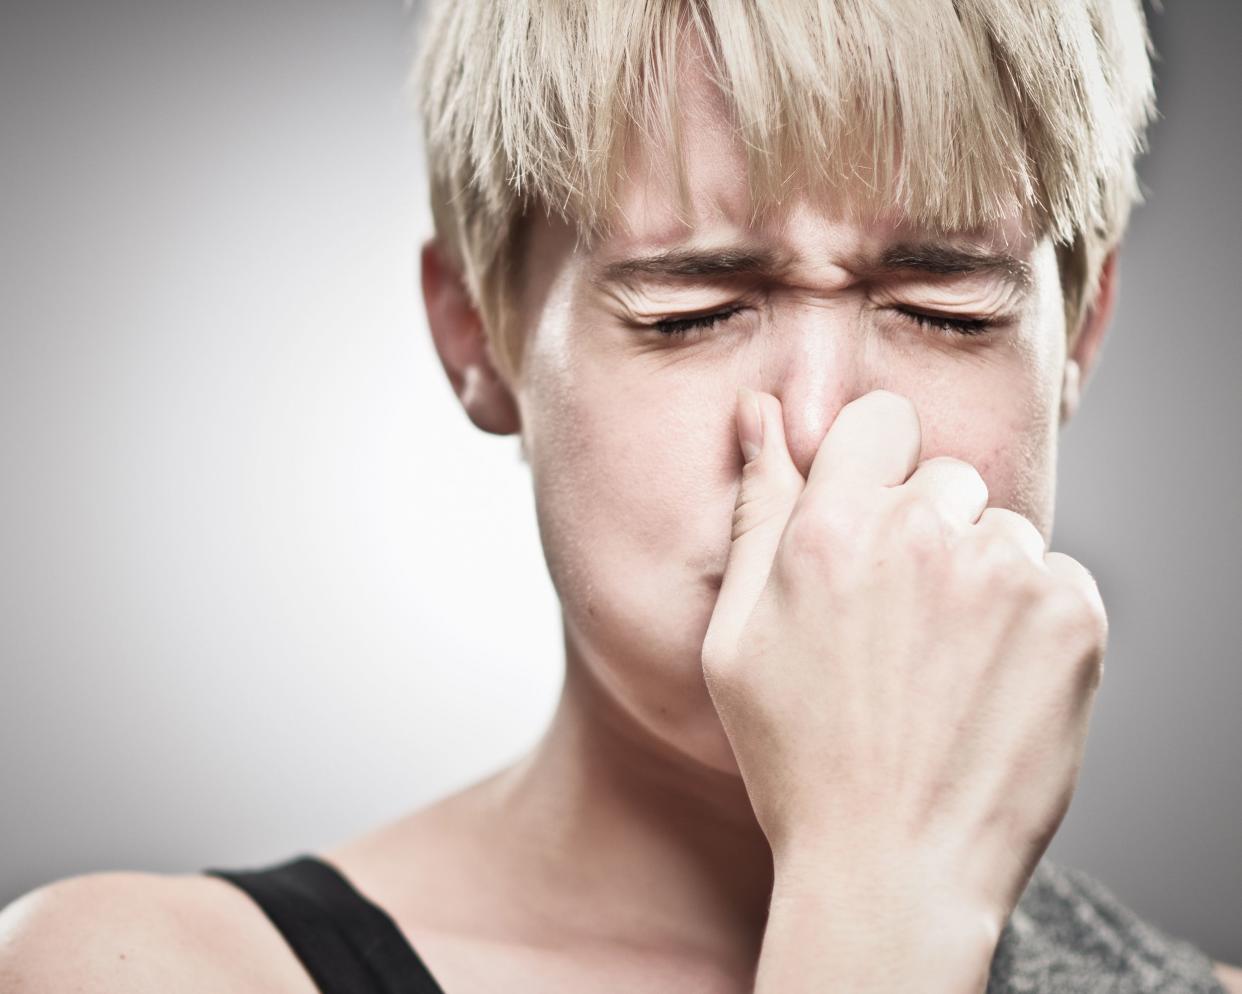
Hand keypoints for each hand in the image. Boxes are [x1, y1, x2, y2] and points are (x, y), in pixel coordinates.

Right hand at [701, 388, 1107, 932]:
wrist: (891, 869)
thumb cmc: (798, 759)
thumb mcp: (736, 639)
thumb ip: (758, 513)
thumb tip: (759, 414)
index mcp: (831, 531)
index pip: (878, 421)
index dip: (873, 468)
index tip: (869, 523)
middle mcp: (921, 535)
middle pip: (944, 478)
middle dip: (924, 530)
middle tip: (899, 625)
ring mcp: (1005, 575)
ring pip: (1001, 532)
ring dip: (979, 578)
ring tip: (944, 668)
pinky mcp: (1072, 619)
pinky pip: (1058, 578)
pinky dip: (1033, 619)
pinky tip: (990, 684)